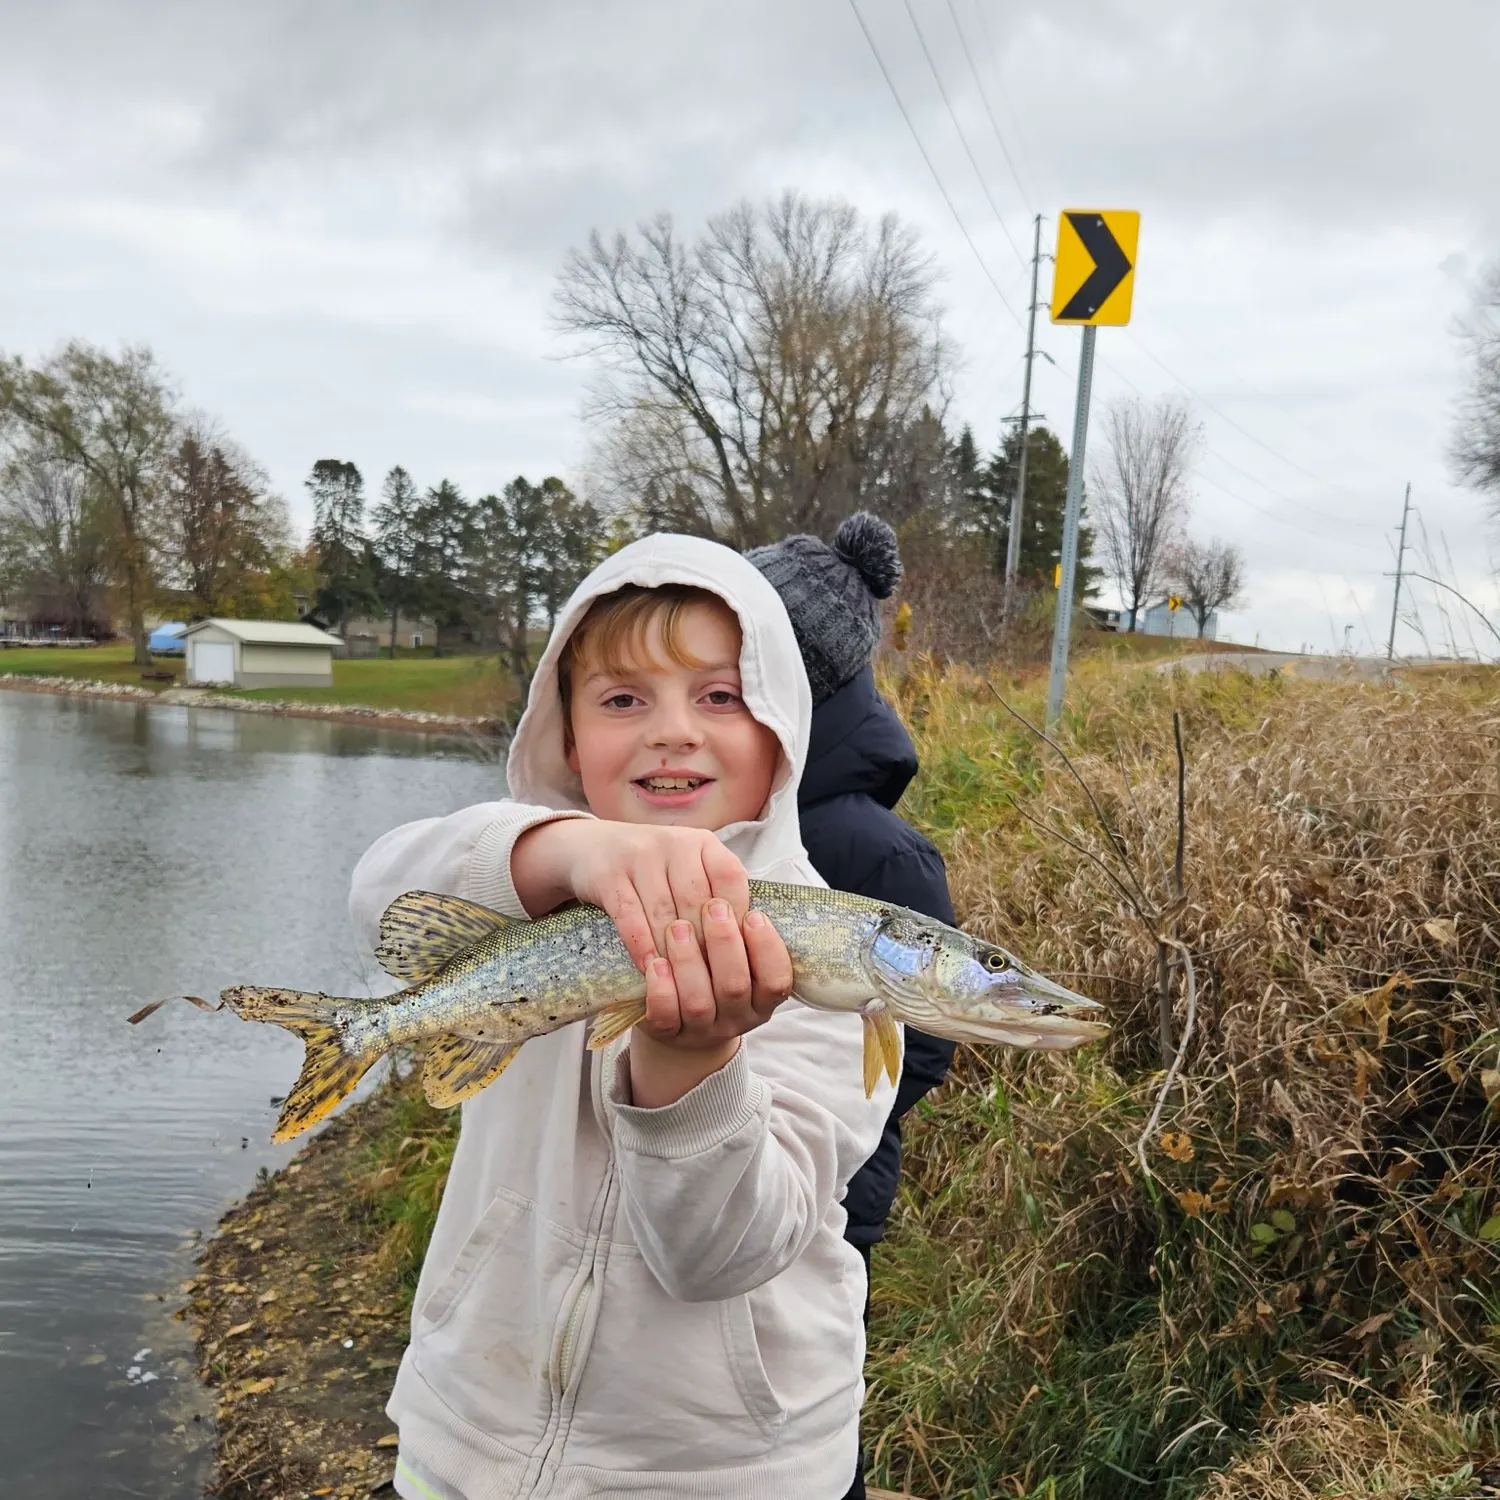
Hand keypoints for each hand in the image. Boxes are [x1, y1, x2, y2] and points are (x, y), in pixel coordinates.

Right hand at [512, 819, 750, 970]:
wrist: (592, 848)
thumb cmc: (654, 870)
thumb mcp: (689, 869)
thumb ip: (717, 896)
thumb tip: (750, 944)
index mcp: (703, 843)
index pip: (730, 879)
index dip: (736, 918)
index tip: (738, 955)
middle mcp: (674, 842)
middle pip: (697, 900)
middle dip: (704, 944)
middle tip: (710, 981)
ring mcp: (639, 855)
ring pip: (664, 911)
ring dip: (674, 951)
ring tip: (682, 984)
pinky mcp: (608, 874)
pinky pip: (629, 915)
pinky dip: (641, 945)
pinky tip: (648, 968)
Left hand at [629, 900, 793, 1106]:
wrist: (682, 1016)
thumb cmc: (716, 970)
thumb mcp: (741, 953)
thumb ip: (744, 930)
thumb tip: (741, 886)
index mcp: (762, 998)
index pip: (776, 980)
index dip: (767, 948)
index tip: (752, 915)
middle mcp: (737, 1017)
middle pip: (735, 986)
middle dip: (724, 943)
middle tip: (713, 908)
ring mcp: (702, 1029)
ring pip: (699, 1002)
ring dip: (689, 961)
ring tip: (678, 927)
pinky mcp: (668, 1033)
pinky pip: (665, 1019)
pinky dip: (661, 990)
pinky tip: (655, 963)